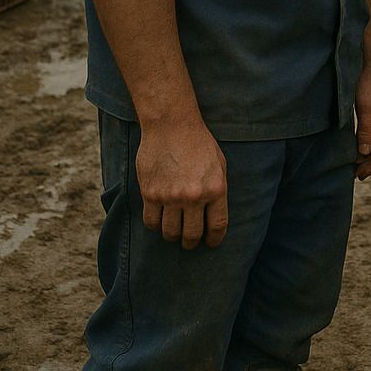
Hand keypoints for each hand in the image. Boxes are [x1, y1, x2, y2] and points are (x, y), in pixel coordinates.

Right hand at [136, 119, 228, 248]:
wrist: (172, 126)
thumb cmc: (199, 144)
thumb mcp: (219, 165)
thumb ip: (217, 190)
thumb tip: (213, 215)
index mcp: (215, 189)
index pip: (217, 226)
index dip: (214, 240)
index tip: (211, 244)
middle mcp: (193, 196)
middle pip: (192, 234)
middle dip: (191, 243)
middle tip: (189, 243)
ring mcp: (170, 196)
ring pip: (170, 232)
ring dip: (172, 236)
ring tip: (174, 233)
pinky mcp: (150, 194)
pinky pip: (151, 222)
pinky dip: (155, 226)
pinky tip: (159, 221)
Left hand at [354, 59, 370, 180]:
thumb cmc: (370, 84)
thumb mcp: (365, 108)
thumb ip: (366, 130)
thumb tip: (364, 152)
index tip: (359, 175)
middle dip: (370, 164)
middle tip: (356, 175)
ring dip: (369, 156)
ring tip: (357, 165)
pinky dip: (370, 145)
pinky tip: (362, 148)